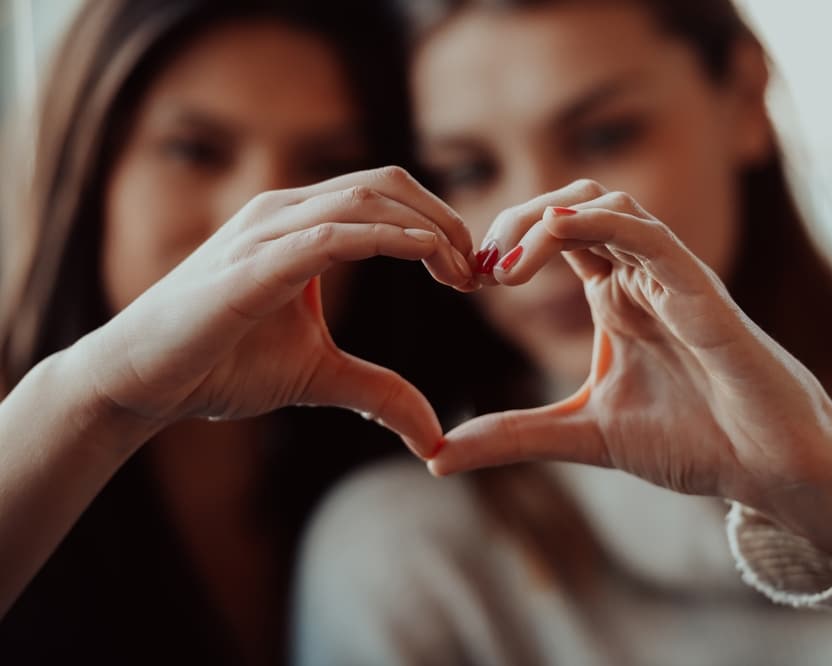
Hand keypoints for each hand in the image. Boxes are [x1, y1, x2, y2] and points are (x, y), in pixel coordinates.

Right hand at [79, 166, 472, 456]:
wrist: (143, 382)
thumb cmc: (221, 366)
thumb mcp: (318, 376)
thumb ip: (378, 393)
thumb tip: (431, 436)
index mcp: (300, 225)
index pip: (386, 196)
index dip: (439, 225)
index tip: (470, 274)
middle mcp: (285, 212)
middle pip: (387, 184)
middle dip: (445, 220)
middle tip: (477, 271)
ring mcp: (267, 231)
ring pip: (366, 198)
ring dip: (427, 228)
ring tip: (461, 273)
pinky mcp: (254, 264)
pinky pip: (333, 233)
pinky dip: (387, 239)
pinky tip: (425, 259)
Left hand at [434, 180, 831, 560]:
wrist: (768, 468)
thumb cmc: (693, 441)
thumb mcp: (582, 435)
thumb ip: (514, 436)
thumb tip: (436, 456)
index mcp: (616, 297)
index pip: (553, 237)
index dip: (503, 245)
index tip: (464, 280)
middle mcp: (640, 275)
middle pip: (570, 204)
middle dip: (513, 221)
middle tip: (474, 267)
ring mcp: (671, 276)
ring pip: (605, 203)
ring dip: (544, 217)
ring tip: (502, 265)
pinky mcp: (701, 289)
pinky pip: (648, 233)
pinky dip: (596, 222)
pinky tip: (552, 236)